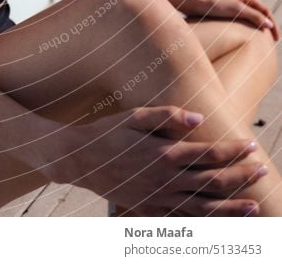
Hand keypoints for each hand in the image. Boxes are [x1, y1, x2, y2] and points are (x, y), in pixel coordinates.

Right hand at [50, 105, 264, 215]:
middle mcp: (164, 180)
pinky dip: (204, 225)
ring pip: (203, 209)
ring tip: (254, 207)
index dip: (232, 151)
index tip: (251, 145)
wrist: (79, 160)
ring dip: (231, 208)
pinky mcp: (149, 212)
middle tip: (262, 171)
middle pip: (212, 183)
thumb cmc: (108, 132)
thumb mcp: (135, 115)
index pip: (208, 154)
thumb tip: (200, 118)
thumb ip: (168, 115)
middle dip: (241, 177)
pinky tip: (219, 224)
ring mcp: (157, 200)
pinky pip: (182, 223)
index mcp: (163, 154)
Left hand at [176, 0, 278, 41]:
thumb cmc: (212, 4)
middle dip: (266, 26)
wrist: (190, 0)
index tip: (276, 39)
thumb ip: (254, 16)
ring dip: (255, 27)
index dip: (273, 25)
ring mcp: (231, 2)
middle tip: (271, 41)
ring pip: (248, 16)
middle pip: (258, 13)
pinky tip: (242, 36)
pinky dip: (245, 27)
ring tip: (259, 41)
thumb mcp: (235, 10)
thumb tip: (270, 26)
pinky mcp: (222, 8)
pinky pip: (238, 19)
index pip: (265, 10)